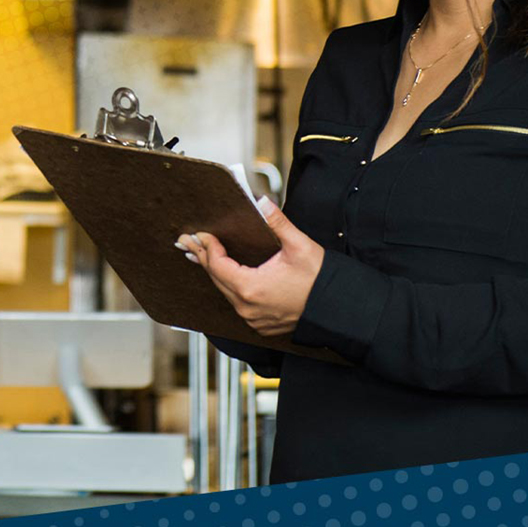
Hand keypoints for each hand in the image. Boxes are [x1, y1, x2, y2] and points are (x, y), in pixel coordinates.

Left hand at [178, 198, 322, 337]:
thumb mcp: (299, 246)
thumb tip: (262, 202)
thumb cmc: (322, 280)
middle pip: (216, 278)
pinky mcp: (260, 324)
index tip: (202, 233)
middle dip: (202, 257)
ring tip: (199, 256)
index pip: (217, 264)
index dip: (208, 247)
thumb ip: (277, 223)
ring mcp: (253, 318)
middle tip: (186, 242)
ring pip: (225, 291)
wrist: (340, 310)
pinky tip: (225, 276)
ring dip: (214, 272)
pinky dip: (229, 287)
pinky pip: (237, 302)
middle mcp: (247, 307)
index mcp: (251, 288)